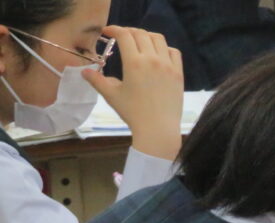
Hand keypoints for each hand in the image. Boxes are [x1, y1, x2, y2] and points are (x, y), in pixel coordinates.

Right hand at [82, 26, 183, 160]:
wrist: (158, 129)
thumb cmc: (133, 113)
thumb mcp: (112, 96)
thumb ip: (97, 80)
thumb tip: (84, 71)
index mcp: (134, 62)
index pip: (124, 35)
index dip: (114, 29)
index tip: (107, 32)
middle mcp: (152, 60)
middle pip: (141, 34)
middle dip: (129, 32)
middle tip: (122, 37)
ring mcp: (168, 66)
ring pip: (159, 39)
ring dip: (147, 37)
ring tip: (140, 43)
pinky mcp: (179, 74)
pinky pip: (175, 53)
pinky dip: (165, 48)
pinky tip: (158, 54)